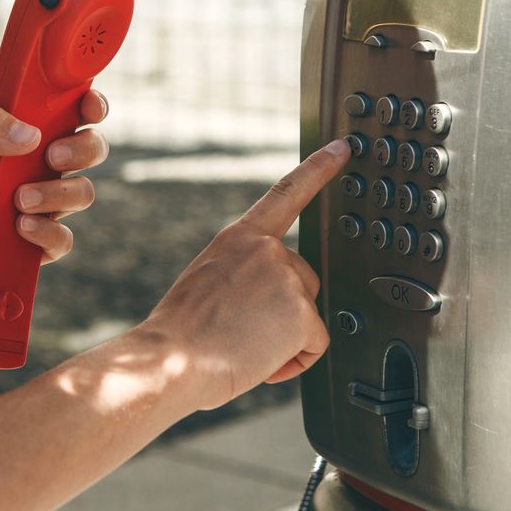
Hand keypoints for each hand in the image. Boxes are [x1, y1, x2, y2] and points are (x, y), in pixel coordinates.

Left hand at [0, 91, 110, 299]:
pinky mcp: (37, 242)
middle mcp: (39, 167)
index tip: (88, 108)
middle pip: (93, 150)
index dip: (92, 106)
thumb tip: (32, 135)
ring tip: (18, 202)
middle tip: (51, 156)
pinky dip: (46, 233)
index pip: (72, 113)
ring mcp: (42, 205)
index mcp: (24, 135)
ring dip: (57, 194)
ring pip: (82, 193)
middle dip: (83, 150)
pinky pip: (64, 239)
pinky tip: (18, 230)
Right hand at [141, 139, 349, 409]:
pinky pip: (314, 345)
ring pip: (308, 315)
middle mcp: (267, 250)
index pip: (286, 193)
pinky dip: (293, 362)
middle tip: (241, 331)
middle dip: (285, 311)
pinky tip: (260, 362)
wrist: (168, 361)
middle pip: (305, 280)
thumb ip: (245, 276)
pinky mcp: (301, 311)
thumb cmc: (179, 335)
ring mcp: (287, 278)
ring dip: (284, 339)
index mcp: (239, 238)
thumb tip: (268, 301)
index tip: (342, 148)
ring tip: (243, 346)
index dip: (319, 168)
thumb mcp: (209, 284)